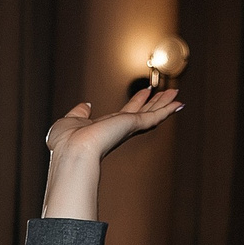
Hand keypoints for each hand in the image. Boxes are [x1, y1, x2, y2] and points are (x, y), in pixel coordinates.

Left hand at [48, 85, 180, 159]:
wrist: (72, 152)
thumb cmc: (65, 143)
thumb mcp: (69, 121)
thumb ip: (79, 113)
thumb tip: (86, 105)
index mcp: (104, 129)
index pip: (124, 114)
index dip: (136, 103)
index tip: (145, 94)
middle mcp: (118, 129)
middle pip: (142, 112)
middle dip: (155, 102)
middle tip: (167, 93)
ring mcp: (126, 128)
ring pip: (151, 113)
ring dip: (163, 102)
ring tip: (176, 92)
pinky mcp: (132, 125)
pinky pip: (154, 116)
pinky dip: (166, 109)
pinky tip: (178, 104)